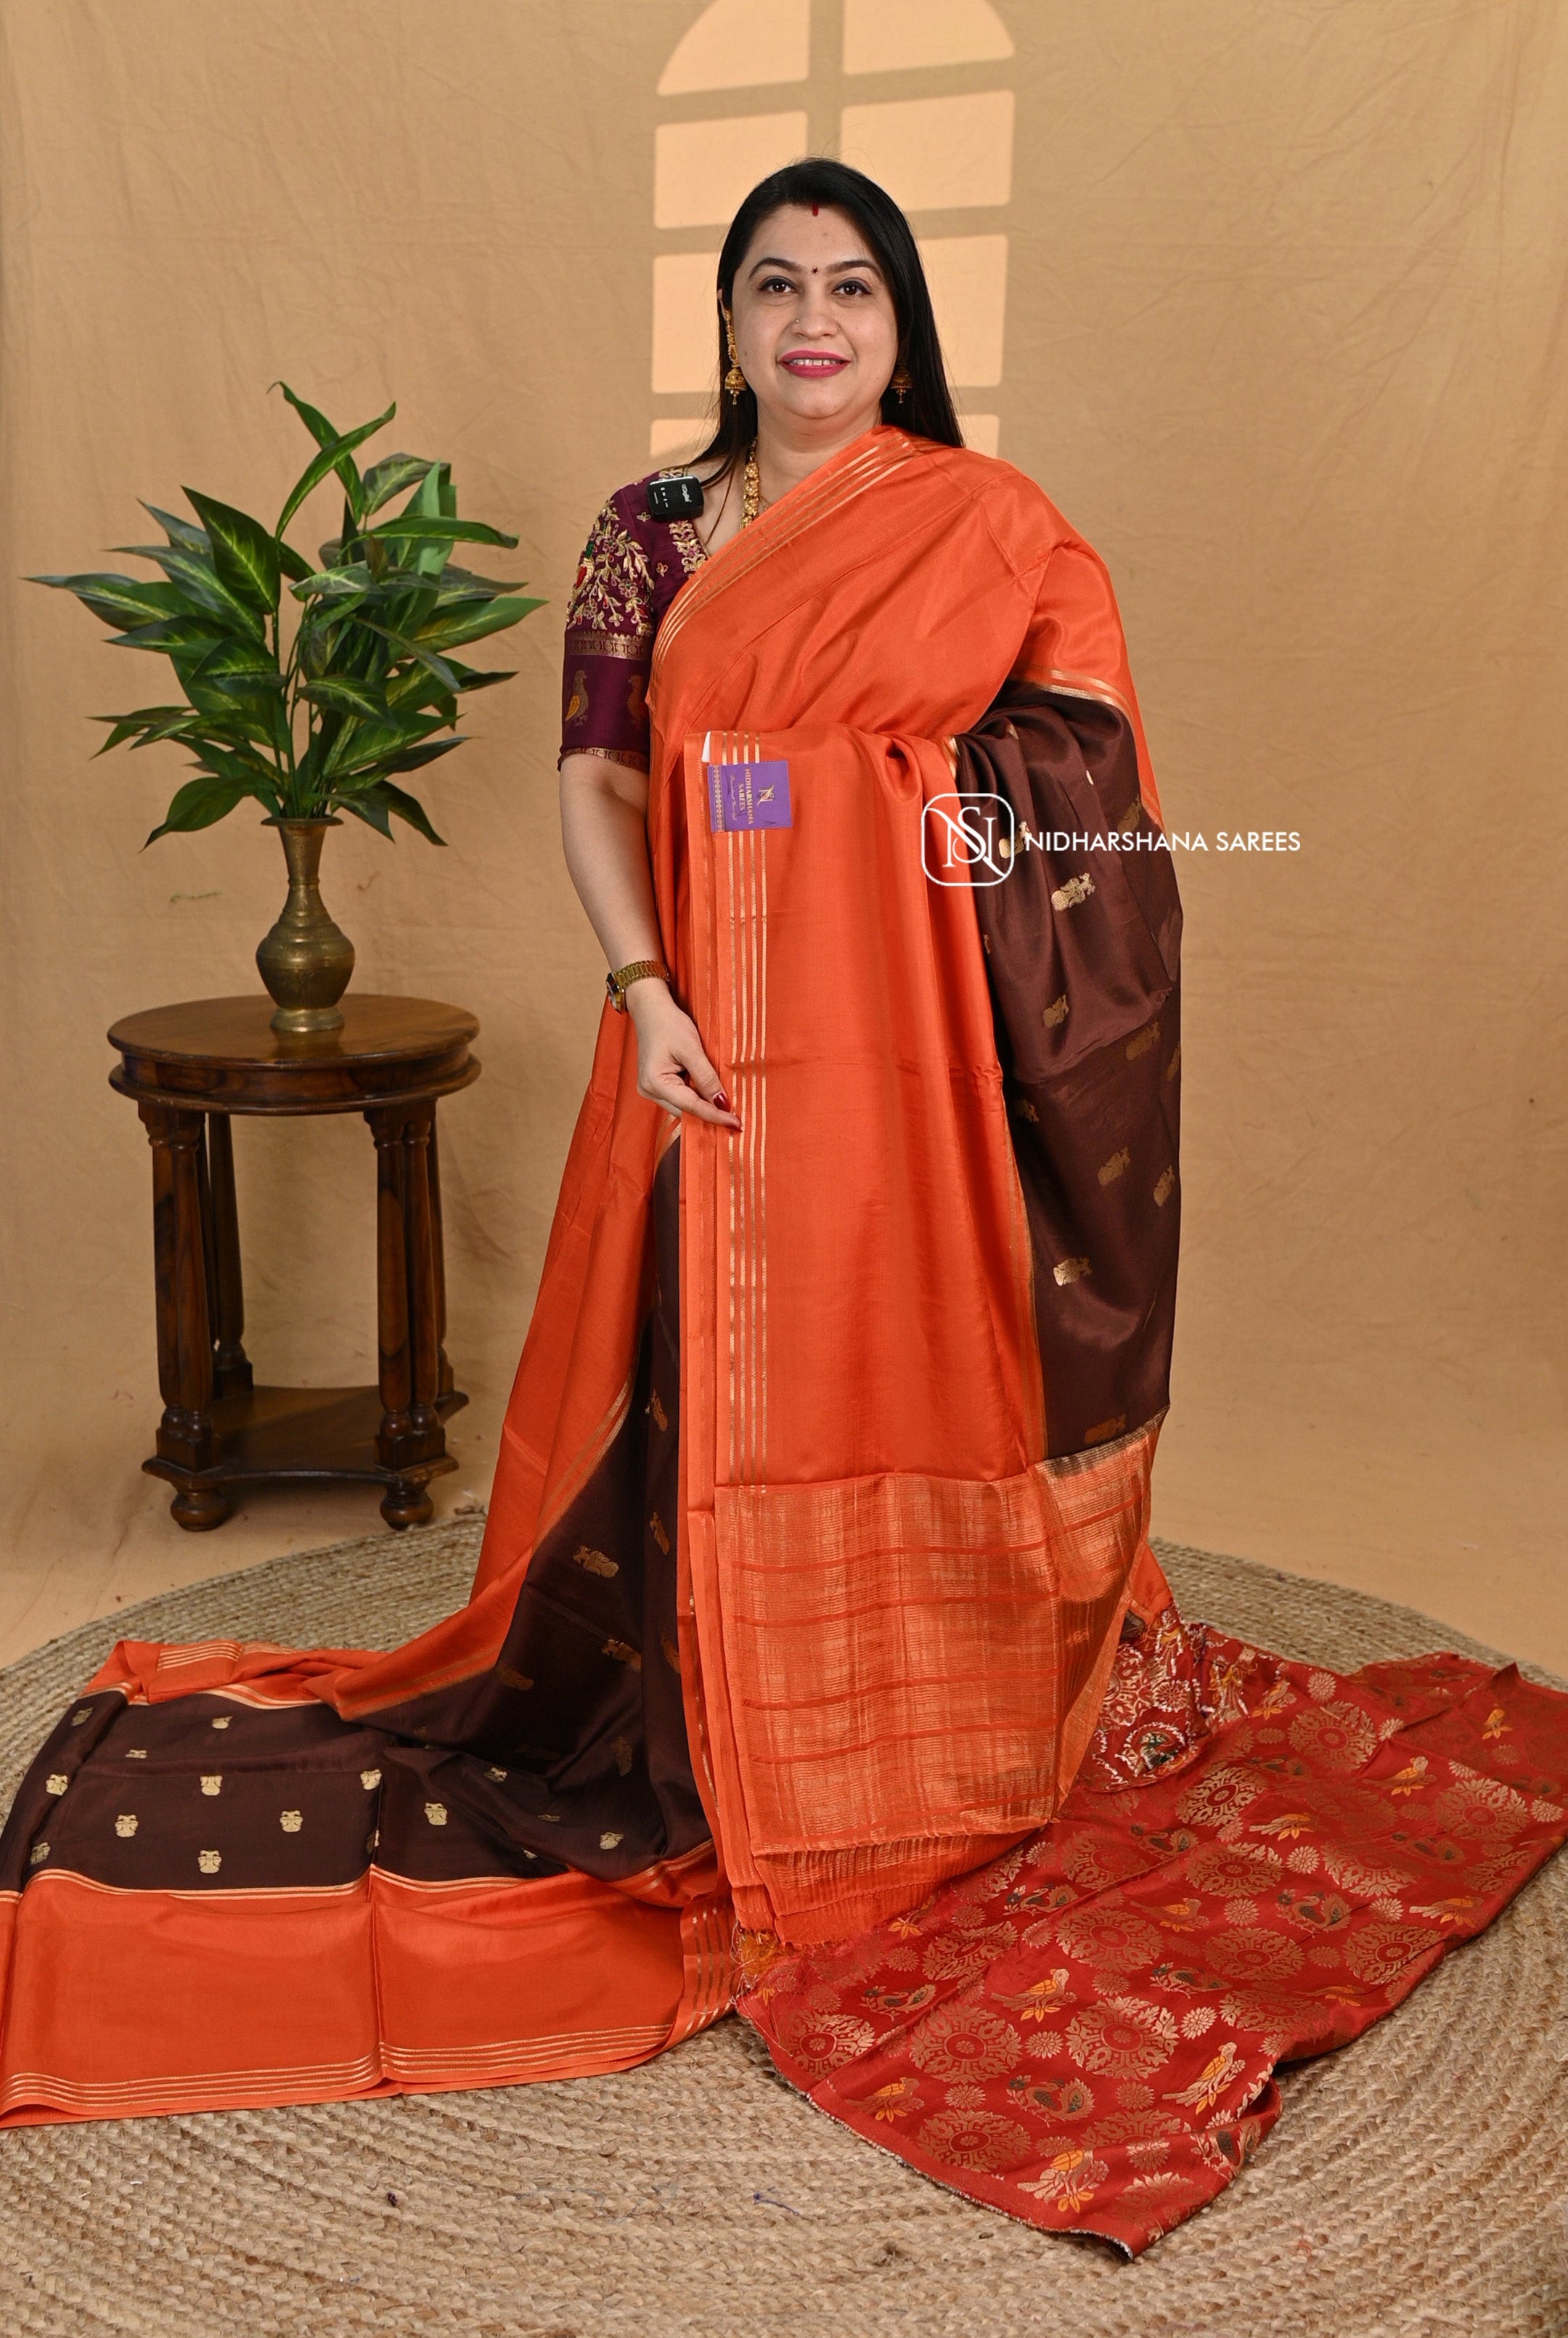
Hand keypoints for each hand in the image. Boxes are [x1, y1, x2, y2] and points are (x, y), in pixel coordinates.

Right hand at [628, 982, 741, 1128]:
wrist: (651, 1009)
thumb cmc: (669, 1024)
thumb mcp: (692, 1049)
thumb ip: (707, 1077)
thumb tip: (722, 1103)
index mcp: (655, 1083)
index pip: (691, 1106)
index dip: (715, 1115)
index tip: (736, 1123)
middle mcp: (649, 1091)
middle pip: (685, 1111)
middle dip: (709, 1114)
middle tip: (736, 1119)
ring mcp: (650, 1090)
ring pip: (683, 1107)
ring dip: (703, 1107)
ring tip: (726, 1108)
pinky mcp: (656, 1086)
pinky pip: (679, 1099)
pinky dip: (695, 1098)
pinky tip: (710, 1096)